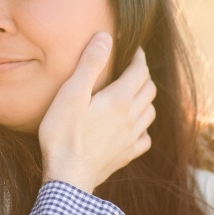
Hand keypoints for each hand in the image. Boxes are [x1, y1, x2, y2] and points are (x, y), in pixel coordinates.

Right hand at [39, 34, 155, 191]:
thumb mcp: (71, 93)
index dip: (139, 57)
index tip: (134, 49)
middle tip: (132, 68)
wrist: (67, 177)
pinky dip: (143, 128)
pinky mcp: (126, 156)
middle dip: (143, 75)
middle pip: (149, 90)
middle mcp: (132, 118)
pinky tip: (132, 128)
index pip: (140, 71)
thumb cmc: (63, 134)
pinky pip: (145, 139)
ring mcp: (130, 139)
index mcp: (120, 99)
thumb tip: (105, 37)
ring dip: (146, 99)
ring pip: (150, 113)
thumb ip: (90, 64)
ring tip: (133, 94)